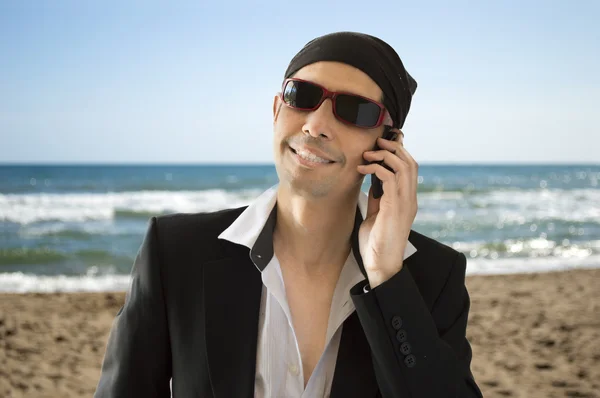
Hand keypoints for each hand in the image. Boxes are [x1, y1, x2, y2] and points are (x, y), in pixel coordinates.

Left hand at [356, 129, 417, 287]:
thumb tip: (372, 183)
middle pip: (410, 162)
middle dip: (393, 147)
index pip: (410, 168)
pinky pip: (390, 179)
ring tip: (368, 153)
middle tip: (377, 141)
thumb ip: (378, 199)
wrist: (380, 265)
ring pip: (403, 167)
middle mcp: (410, 199)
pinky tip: (363, 169)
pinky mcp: (395, 208)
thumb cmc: (376, 243)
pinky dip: (376, 168)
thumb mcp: (376, 215)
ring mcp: (405, 203)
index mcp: (407, 200)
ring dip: (384, 155)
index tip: (383, 144)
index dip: (399, 152)